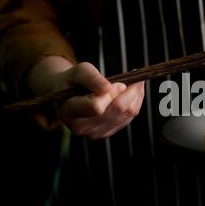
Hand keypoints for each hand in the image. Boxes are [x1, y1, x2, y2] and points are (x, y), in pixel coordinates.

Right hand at [27, 56, 144, 138]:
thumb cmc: (73, 81)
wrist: (70, 95)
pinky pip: (130, 117)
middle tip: (133, 77)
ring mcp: (96, 132)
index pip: (96, 107)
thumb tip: (108, 88)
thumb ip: (91, 78)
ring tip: (135, 81)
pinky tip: (134, 91)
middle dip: (129, 92)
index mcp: (69, 112)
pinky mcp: (108, 132)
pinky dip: (135, 101)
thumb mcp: (77, 72)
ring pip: (127, 113)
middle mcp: (82, 127)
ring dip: (135, 95)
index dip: (111, 94)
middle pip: (116, 110)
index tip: (120, 82)